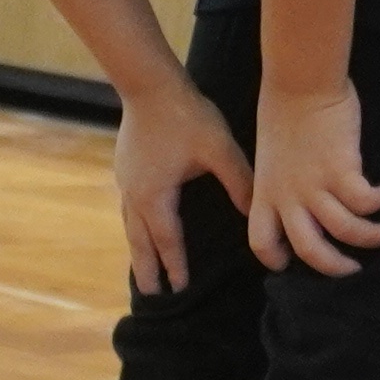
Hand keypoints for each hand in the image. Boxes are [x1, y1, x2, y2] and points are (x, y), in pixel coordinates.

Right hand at [107, 76, 253, 298]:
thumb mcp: (219, 150)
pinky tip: (139, 225)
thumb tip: (254, 212)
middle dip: (147, 268)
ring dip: (138, 249)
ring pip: (130, 226)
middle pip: (141, 241)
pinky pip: (128, 208)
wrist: (150, 85)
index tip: (179, 289)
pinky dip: (134, 226)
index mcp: (157, 197)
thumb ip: (239, 182)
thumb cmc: (186, 117)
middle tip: (149, 294)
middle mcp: (136, 195)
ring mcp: (126, 181)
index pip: (168, 240)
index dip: (175, 265)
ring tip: (142, 268)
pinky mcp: (124, 167)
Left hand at [241, 77, 379, 277]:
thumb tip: (304, 206)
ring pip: (345, 231)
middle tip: (354, 269)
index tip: (291, 262)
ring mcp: (315, 185)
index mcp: (265, 193)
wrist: (299, 83)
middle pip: (310, 250)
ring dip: (370, 238)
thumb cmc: (284, 113)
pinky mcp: (341, 169)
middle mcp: (288, 196)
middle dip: (335, 267)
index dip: (276, 257)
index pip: (261, 241)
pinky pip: (363, 201)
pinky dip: (378, 203)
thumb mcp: (269, 158)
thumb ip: (282, 185)